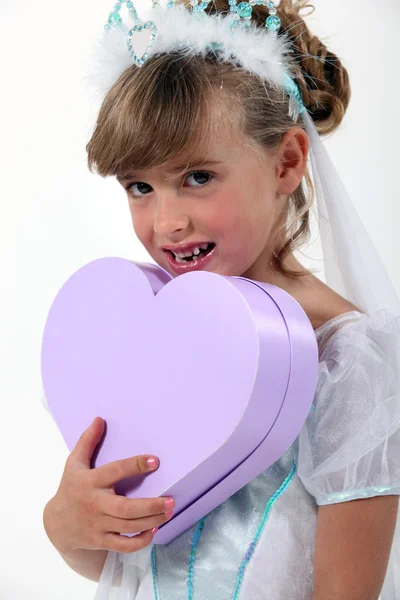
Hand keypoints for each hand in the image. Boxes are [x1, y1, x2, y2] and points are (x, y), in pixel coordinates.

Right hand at [43, 416, 173, 554]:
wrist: (57, 524)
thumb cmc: (71, 488)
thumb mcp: (74, 463)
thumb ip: (87, 441)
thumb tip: (99, 418)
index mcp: (90, 481)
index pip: (115, 472)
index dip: (135, 465)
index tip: (155, 460)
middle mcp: (95, 504)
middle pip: (125, 508)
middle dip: (150, 506)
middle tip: (171, 500)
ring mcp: (98, 525)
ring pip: (128, 527)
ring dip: (152, 520)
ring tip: (169, 511)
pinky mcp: (101, 540)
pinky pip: (123, 545)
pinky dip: (140, 541)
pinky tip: (154, 529)